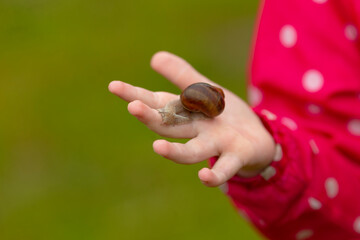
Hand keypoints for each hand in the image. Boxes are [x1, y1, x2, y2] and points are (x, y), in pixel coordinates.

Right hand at [109, 51, 275, 186]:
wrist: (257, 140)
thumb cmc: (224, 116)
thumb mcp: (206, 90)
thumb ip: (182, 76)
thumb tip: (154, 57)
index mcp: (186, 112)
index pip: (157, 103)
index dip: (135, 95)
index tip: (113, 86)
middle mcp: (195, 130)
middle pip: (170, 126)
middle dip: (151, 118)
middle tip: (133, 107)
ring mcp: (214, 144)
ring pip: (191, 151)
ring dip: (174, 152)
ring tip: (157, 147)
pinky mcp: (236, 156)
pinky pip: (224, 168)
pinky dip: (214, 175)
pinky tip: (204, 177)